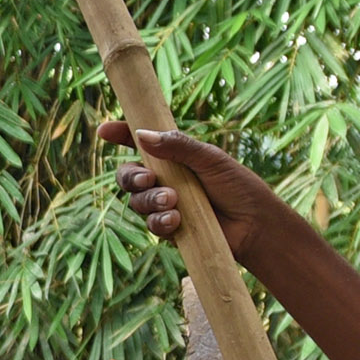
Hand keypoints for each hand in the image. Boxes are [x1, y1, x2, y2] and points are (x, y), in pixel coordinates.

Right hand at [94, 118, 282, 263]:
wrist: (255, 225)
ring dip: (149, 201)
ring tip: (173, 201)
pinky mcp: (170, 229)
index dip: (119, 135)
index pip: (139, 143)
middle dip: (131, 177)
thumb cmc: (238, 186)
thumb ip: (178, 146)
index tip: (104, 130)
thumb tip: (142, 135)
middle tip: (149, 178)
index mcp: (173, 156)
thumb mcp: (210, 159)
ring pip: (136, 202)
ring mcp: (165, 205)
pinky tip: (175, 220)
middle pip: (128, 176)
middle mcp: (164, 179)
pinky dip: (159, 221)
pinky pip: (150, 224)